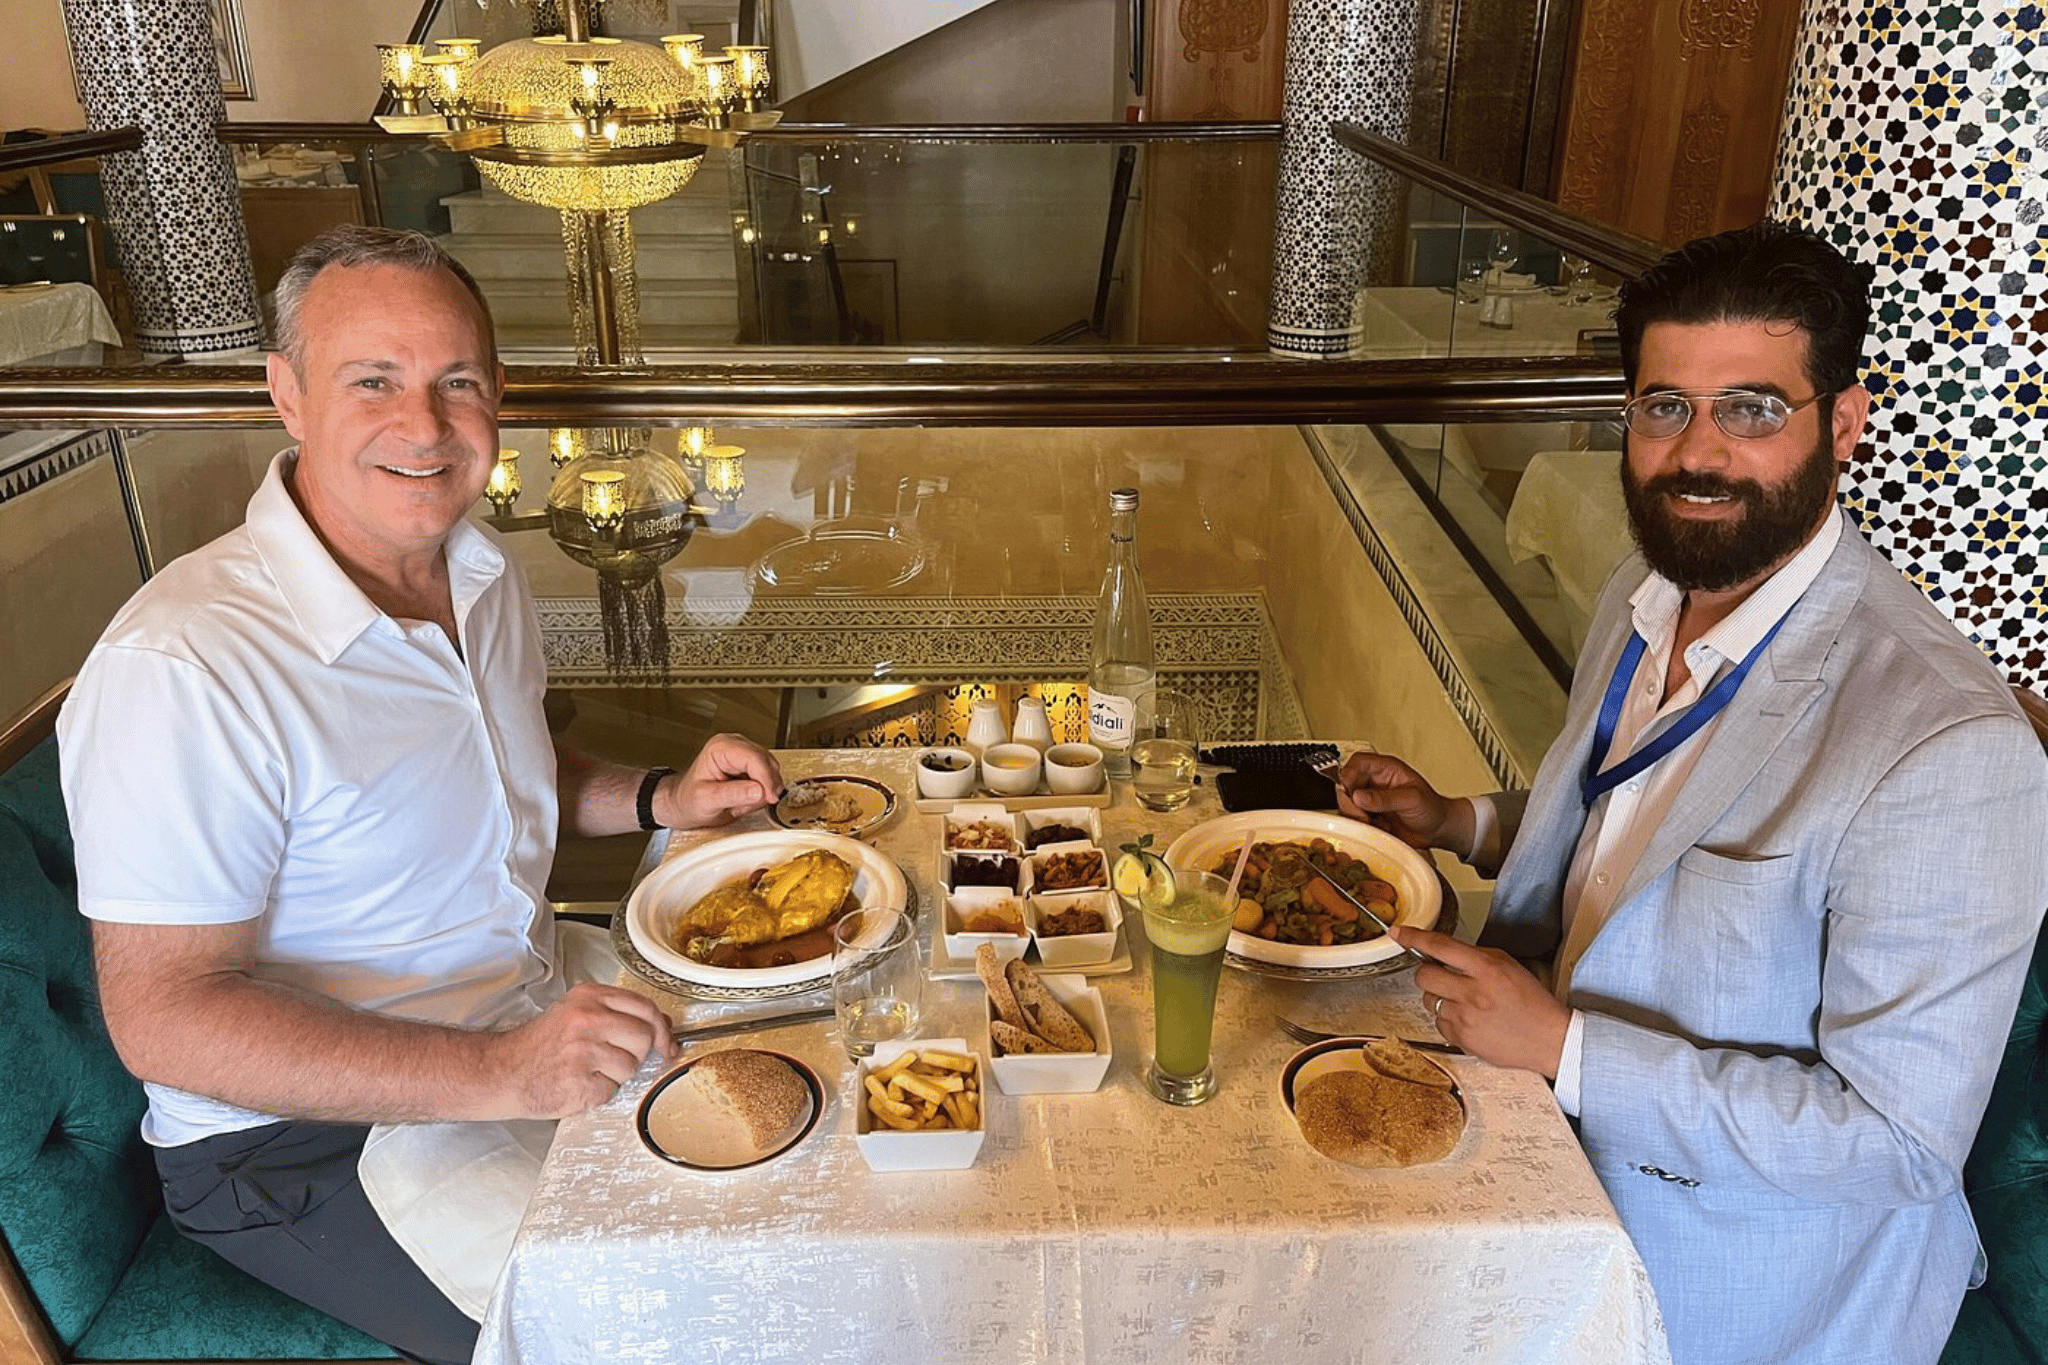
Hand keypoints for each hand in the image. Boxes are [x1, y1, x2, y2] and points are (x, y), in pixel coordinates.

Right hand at [488, 983, 674, 1119]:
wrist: (502, 1072)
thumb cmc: (539, 1046)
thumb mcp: (575, 1014)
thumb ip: (616, 1014)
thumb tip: (661, 1024)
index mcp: (588, 997)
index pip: (645, 1007)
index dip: (662, 1028)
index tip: (666, 1042)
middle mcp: (587, 1019)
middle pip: (644, 1037)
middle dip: (635, 1054)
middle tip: (611, 1058)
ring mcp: (583, 1050)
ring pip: (631, 1067)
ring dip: (614, 1075)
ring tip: (587, 1070)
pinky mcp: (579, 1080)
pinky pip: (612, 1090)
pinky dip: (598, 1093)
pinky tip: (578, 1083)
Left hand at [657, 733, 783, 829]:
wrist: (684, 805)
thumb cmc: (688, 799)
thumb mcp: (706, 800)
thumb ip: (733, 794)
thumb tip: (760, 791)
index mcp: (721, 748)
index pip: (755, 758)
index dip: (766, 778)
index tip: (770, 797)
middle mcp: (735, 746)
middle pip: (766, 763)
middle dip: (764, 788)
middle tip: (749, 806)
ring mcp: (745, 755)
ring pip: (771, 771)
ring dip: (762, 793)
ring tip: (739, 804)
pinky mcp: (751, 767)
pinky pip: (768, 779)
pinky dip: (761, 794)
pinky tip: (744, 801)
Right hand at [1334, 751, 1474, 853]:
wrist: (1438, 830)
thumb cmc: (1432, 809)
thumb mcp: (1412, 800)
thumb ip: (1385, 798)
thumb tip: (1359, 796)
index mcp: (1386, 769)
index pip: (1358, 762)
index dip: (1349, 774)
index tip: (1350, 791)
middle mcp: (1375, 782)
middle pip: (1347, 785)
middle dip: (1351, 803)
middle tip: (1364, 816)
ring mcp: (1371, 799)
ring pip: (1347, 804)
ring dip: (1358, 817)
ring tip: (1378, 824)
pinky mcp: (1369, 815)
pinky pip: (1354, 819)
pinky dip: (1363, 827)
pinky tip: (1380, 828)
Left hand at [1397, 927, 1567, 1078]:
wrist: (1550, 1039)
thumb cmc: (1532, 1001)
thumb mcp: (1507, 965)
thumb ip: (1474, 957)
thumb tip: (1442, 953)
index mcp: (1486, 968)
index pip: (1440, 946)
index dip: (1414, 937)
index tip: (1398, 933)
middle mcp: (1472, 992)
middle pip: (1423, 976)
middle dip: (1428, 973)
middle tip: (1443, 976)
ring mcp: (1465, 1018)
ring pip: (1429, 1001)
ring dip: (1441, 999)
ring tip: (1467, 1003)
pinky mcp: (1462, 1039)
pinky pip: (1439, 1023)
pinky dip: (1449, 1020)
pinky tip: (1470, 1020)